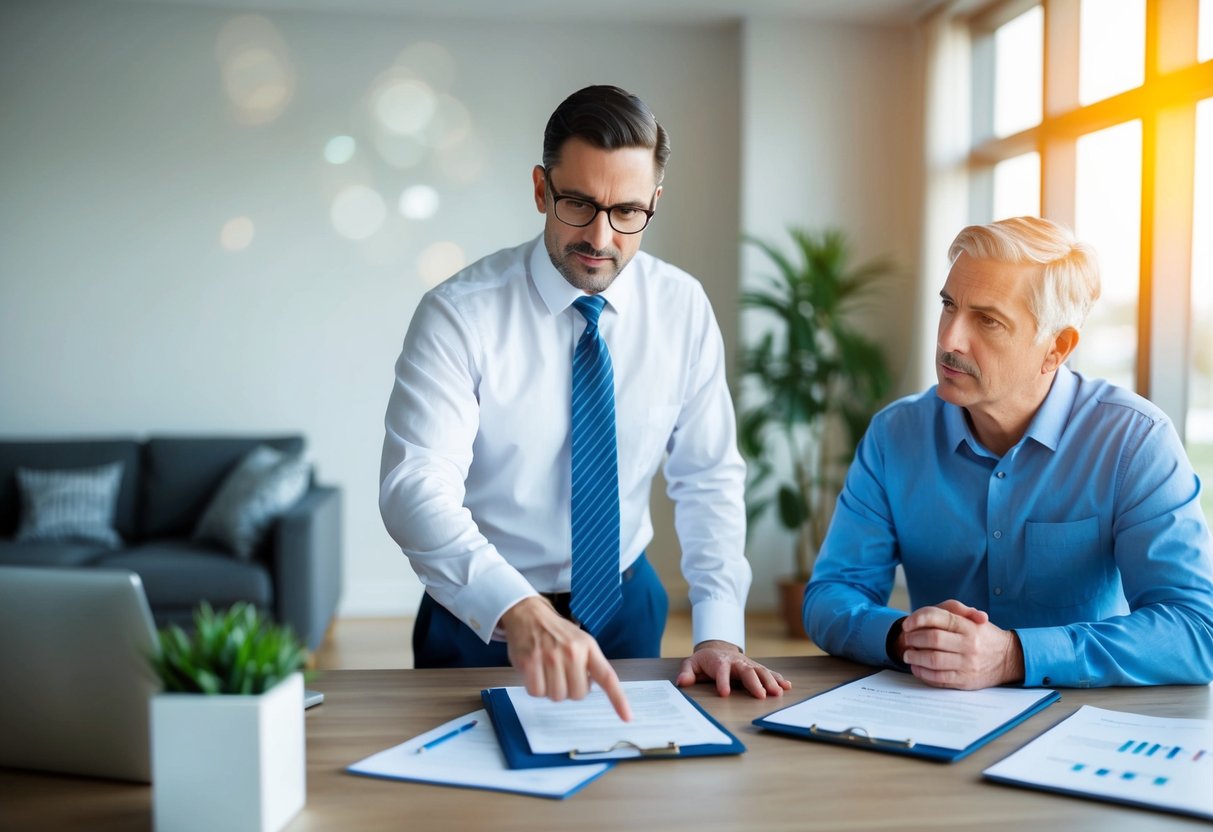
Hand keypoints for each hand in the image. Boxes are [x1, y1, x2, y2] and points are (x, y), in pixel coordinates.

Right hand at [499, 596, 631, 720]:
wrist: (529, 615)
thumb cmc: (557, 632)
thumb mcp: (581, 641)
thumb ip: (590, 664)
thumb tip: (588, 689)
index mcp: (588, 647)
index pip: (607, 677)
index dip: (618, 699)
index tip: (627, 717)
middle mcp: (571, 652)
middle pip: (577, 695)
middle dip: (570, 689)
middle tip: (562, 674)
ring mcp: (550, 657)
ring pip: (556, 696)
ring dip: (552, 690)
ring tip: (548, 671)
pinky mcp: (529, 663)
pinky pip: (536, 692)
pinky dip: (536, 688)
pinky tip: (536, 673)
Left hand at [674, 640, 791, 698]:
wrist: (718, 649)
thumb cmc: (705, 660)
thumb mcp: (692, 663)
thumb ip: (687, 672)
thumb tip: (682, 682)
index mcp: (720, 662)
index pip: (721, 671)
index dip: (722, 681)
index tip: (724, 694)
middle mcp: (736, 662)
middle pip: (747, 671)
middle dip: (755, 683)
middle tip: (761, 696)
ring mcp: (748, 664)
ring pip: (761, 671)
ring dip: (770, 681)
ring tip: (778, 693)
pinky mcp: (756, 668)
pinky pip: (769, 672)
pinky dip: (778, 678)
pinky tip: (787, 686)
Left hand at [898, 599, 1023, 689]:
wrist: (1009, 658)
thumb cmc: (983, 635)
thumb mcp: (972, 618)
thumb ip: (951, 610)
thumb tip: (923, 616)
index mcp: (968, 625)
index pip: (937, 617)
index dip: (917, 619)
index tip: (907, 624)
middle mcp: (969, 643)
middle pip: (932, 639)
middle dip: (913, 639)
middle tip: (907, 639)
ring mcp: (967, 663)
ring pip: (932, 659)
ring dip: (915, 657)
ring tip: (908, 654)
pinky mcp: (965, 680)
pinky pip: (938, 678)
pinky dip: (922, 673)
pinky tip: (916, 668)